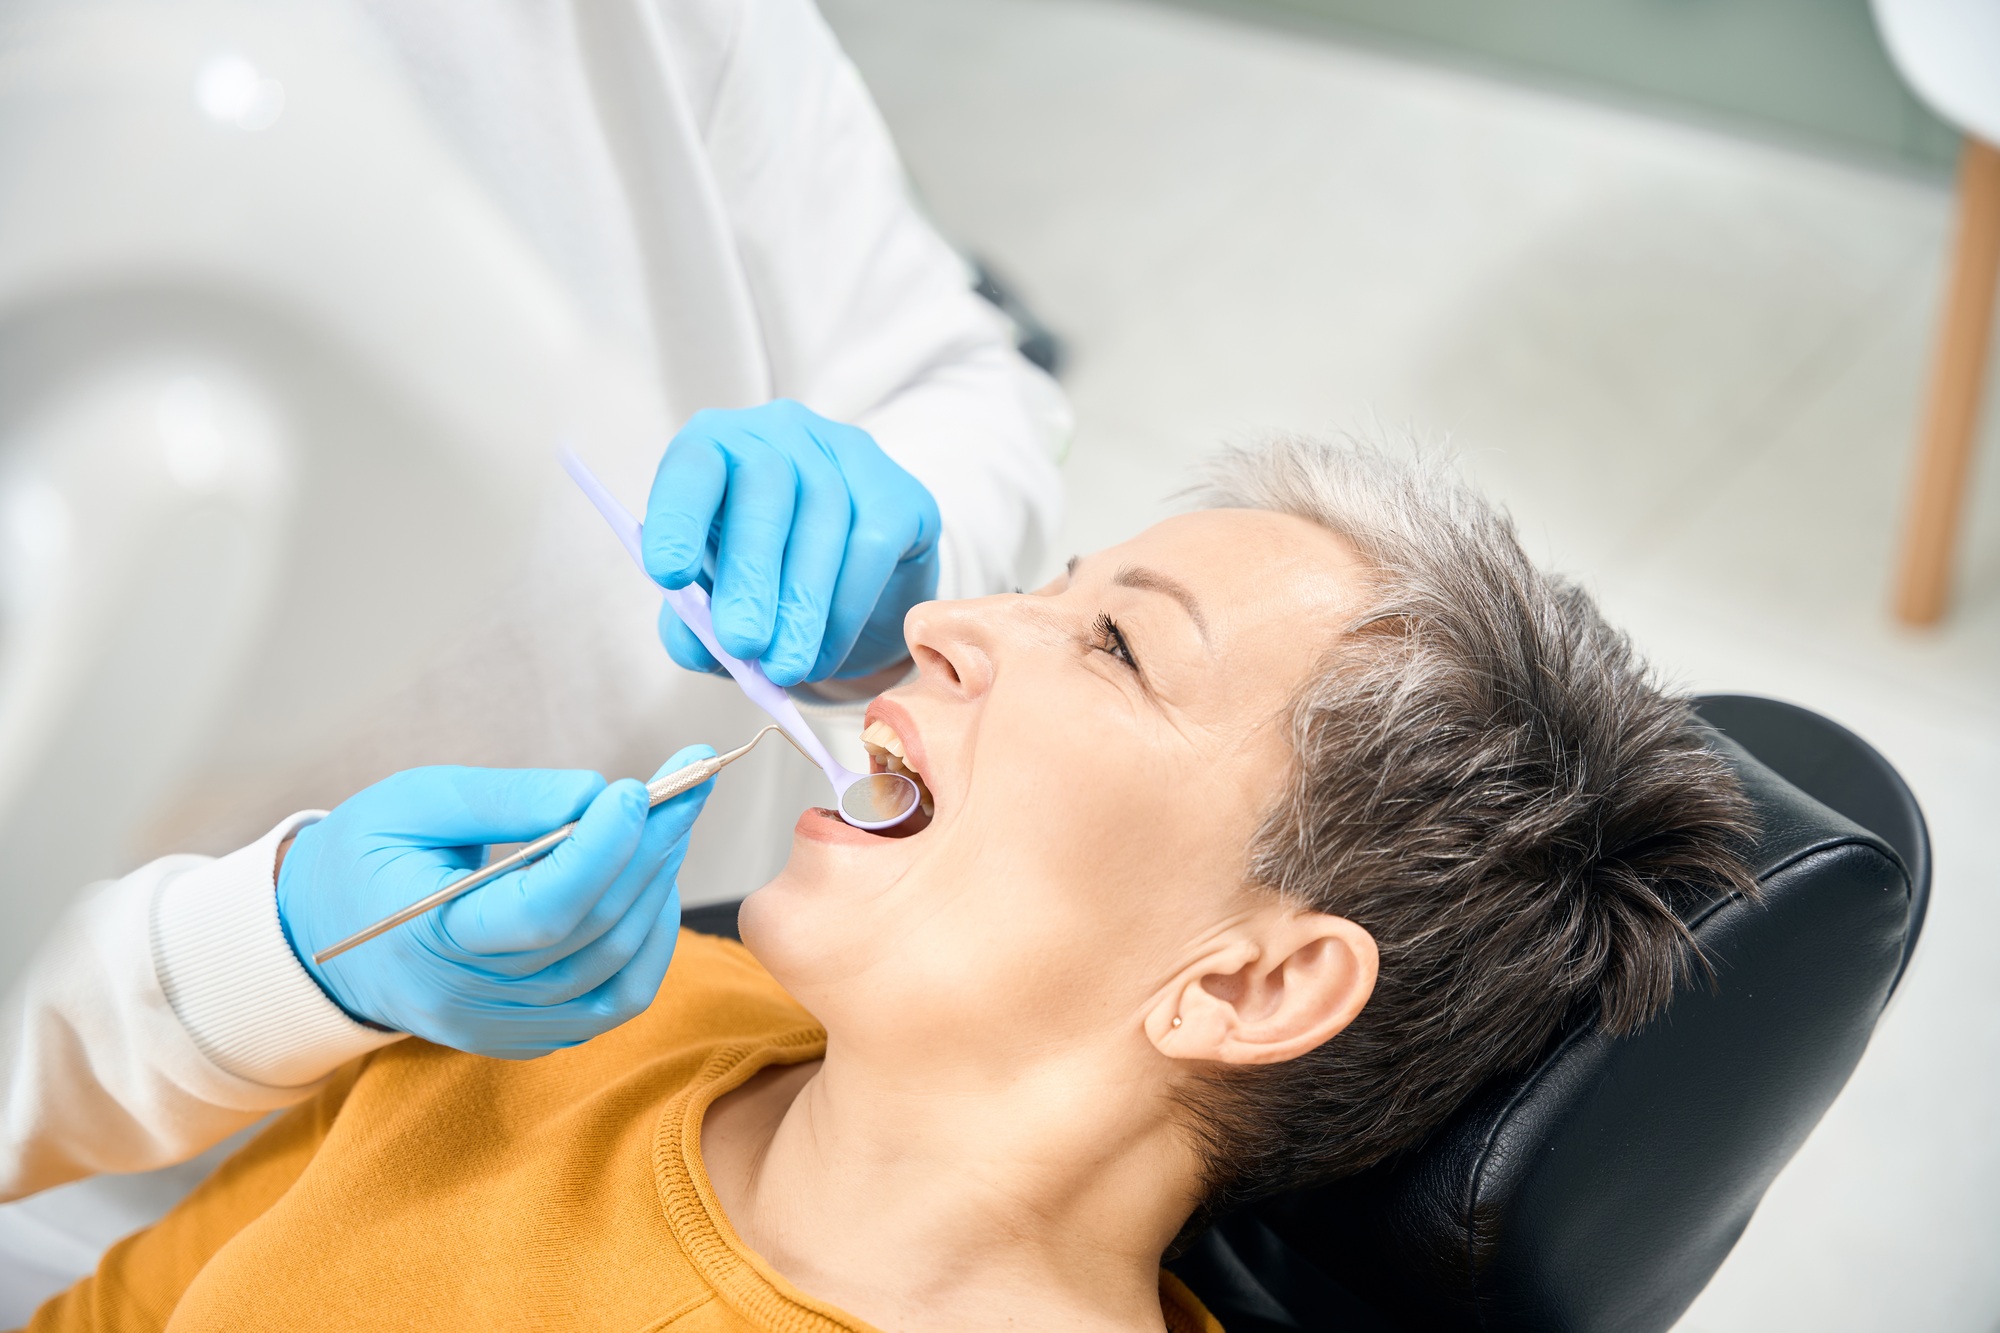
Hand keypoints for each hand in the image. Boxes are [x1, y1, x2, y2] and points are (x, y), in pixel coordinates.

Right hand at [275, 751, 712, 1058]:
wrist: (327, 940)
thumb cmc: (367, 857)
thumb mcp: (414, 803)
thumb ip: (505, 799)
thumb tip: (596, 796)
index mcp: (427, 939)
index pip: (541, 910)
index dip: (602, 849)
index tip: (637, 788)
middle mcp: (471, 998)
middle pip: (593, 931)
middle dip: (651, 849)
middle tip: (688, 782)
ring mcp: (506, 1026)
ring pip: (617, 965)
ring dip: (657, 886)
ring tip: (670, 820)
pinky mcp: (534, 1034)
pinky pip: (618, 997)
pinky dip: (652, 938)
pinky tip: (653, 882)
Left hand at [643, 400, 939, 685]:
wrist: (854, 584)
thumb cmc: (764, 578)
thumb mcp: (717, 599)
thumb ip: (695, 623)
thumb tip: (696, 648)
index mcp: (717, 448)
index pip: (693, 465)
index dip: (679, 517)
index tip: (669, 575)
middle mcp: (781, 435)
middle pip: (766, 491)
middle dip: (751, 575)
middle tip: (742, 644)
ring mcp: (847, 455)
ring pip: (823, 521)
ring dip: (802, 606)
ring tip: (785, 668)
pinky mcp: (899, 494)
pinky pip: (871, 548)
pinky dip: (845, 610)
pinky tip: (825, 654)